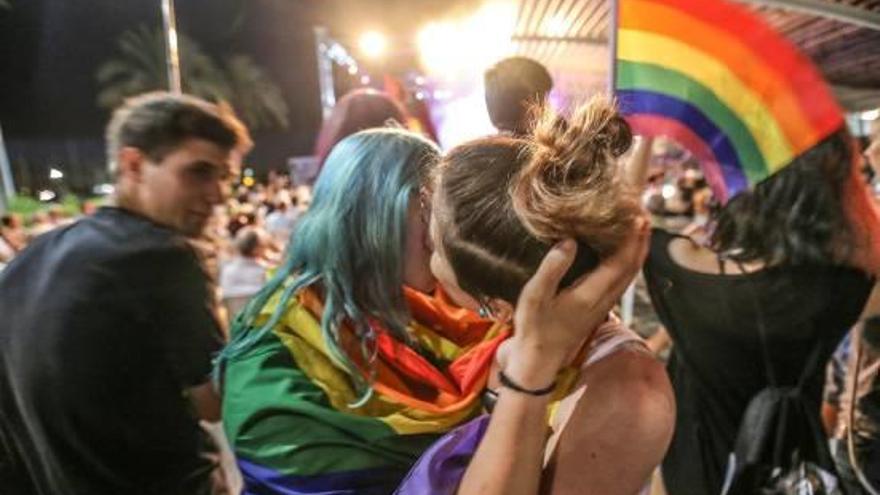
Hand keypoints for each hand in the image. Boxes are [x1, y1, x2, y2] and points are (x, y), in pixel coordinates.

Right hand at [504, 217, 650, 386]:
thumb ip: (552, 269)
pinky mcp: (597, 309)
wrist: (539, 362)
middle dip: (641, 241)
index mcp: (590, 295)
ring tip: (640, 230)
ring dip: (637, 252)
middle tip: (644, 215)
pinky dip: (628, 263)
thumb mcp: (534, 297)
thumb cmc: (534, 329)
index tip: (637, 216)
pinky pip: (621, 281)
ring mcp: (602, 306)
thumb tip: (570, 240)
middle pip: (632, 267)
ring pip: (629, 275)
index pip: (620, 263)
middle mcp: (603, 300)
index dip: (631, 239)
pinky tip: (623, 254)